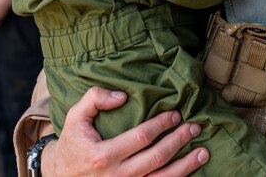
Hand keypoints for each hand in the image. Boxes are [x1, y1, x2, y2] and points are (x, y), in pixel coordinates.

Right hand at [42, 89, 207, 176]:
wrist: (61, 175)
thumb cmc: (72, 143)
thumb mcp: (75, 117)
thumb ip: (95, 99)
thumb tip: (123, 96)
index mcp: (102, 156)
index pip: (140, 138)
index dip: (161, 125)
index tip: (175, 114)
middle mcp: (115, 176)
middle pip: (156, 159)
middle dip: (178, 141)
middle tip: (194, 127)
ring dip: (185, 166)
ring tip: (204, 153)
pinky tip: (188, 171)